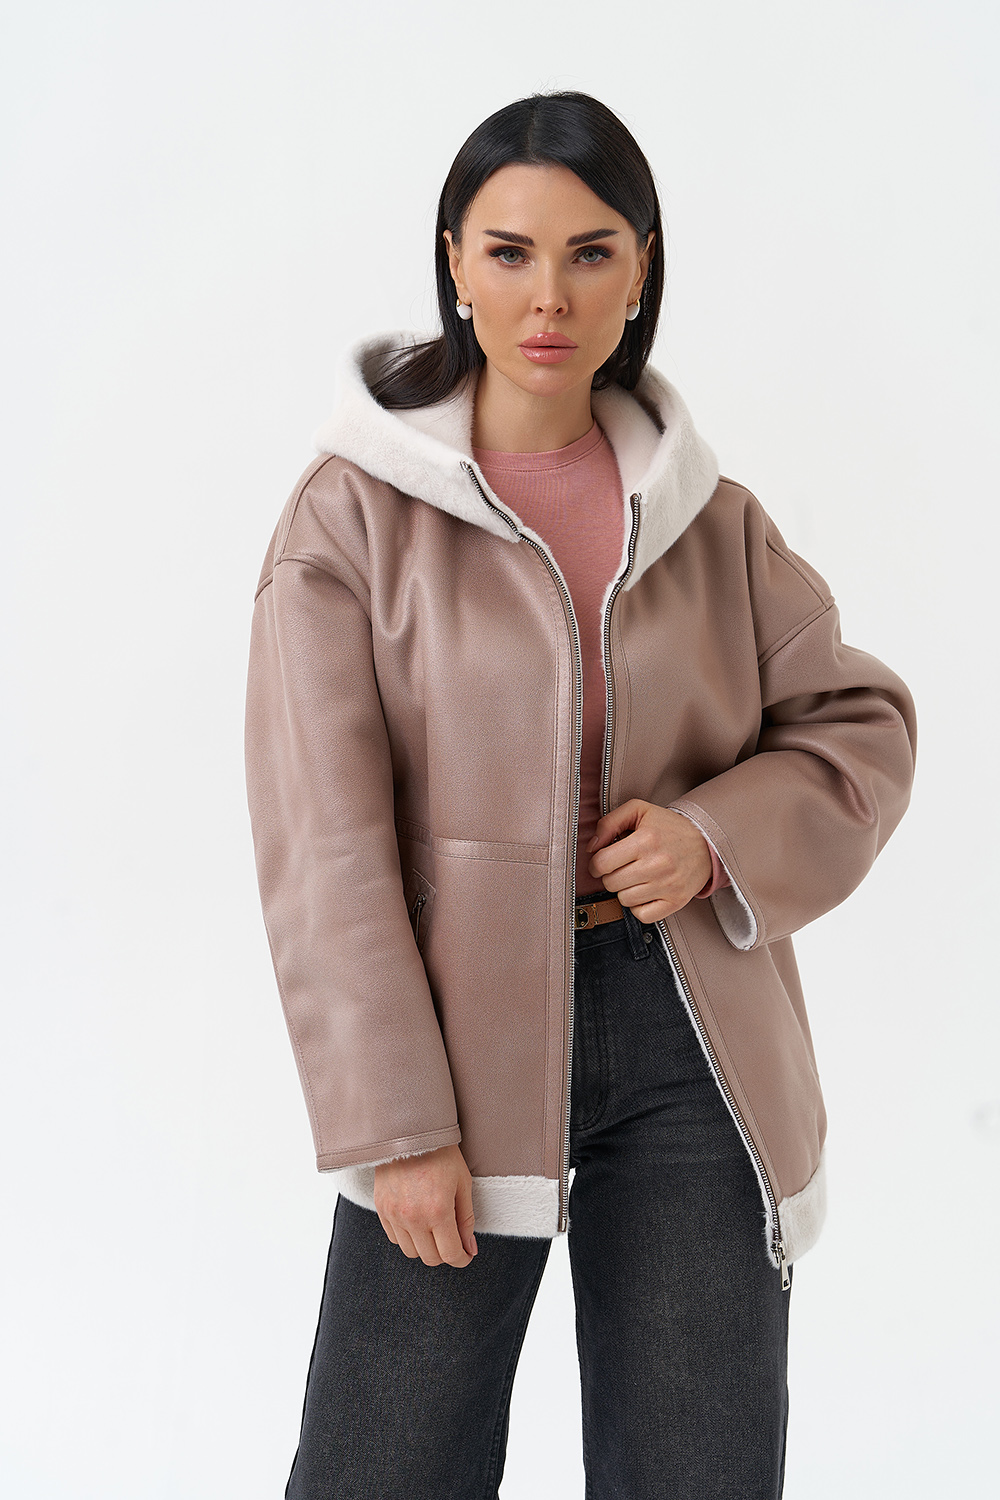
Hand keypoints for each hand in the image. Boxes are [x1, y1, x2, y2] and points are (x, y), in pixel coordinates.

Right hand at [374, 1143, 477, 1267]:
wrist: (409, 1130)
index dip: (462, 1259)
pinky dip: (407, 1237)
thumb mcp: (462, 1183)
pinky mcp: (381, 1208)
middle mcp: (413, 1217)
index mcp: (438, 1211)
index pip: (450, 1254)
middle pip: (431, 1258)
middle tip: (452, 1240)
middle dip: (445, 1254)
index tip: (466, 1254)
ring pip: (411, 1252)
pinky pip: (395, 1238)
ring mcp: (394, 1214)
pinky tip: (417, 1222)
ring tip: (434, 1230)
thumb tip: (469, 1249)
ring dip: (425, 1248)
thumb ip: (466, 1219)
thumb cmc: (441, 1154)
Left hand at [586, 800, 712, 921]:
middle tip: (622, 868)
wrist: (707, 843)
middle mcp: (657, 864)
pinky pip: (643, 915)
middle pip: (611, 883)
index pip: (602, 863)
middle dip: (611, 876)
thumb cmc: (669, 827)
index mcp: (645, 840)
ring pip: (625, 900)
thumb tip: (591, 847)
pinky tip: (645, 892)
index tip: (602, 862)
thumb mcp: (639, 811)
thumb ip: (609, 822)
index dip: (596, 864)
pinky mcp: (676, 901)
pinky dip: (639, 907)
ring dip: (625, 890)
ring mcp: (668, 885)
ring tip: (636, 877)